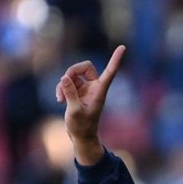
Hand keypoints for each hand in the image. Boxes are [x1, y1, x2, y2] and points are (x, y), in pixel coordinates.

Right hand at [56, 44, 125, 165]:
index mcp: (100, 91)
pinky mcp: (77, 91)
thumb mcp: (74, 110)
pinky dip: (61, 88)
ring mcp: (85, 88)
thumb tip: (64, 77)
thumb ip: (70, 93)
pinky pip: (67, 82)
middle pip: (84, 67)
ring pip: (72, 75)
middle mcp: (94, 87)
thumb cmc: (81, 126)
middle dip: (72, 71)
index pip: (110, 72)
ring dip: (63, 83)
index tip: (123, 47)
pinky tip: (59, 99)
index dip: (115, 59)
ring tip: (60, 98)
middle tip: (63, 81)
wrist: (80, 136)